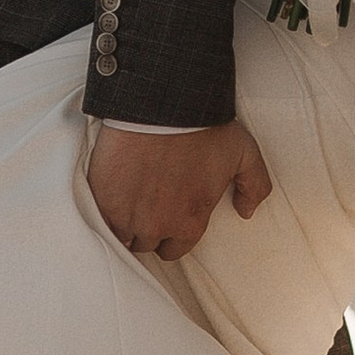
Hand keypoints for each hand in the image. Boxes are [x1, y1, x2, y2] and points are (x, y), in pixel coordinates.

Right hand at [88, 119, 271, 261]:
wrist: (163, 105)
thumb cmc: (204, 127)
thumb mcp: (244, 154)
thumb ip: (255, 187)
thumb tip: (247, 211)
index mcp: (190, 222)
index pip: (174, 249)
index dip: (170, 233)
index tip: (166, 214)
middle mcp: (158, 227)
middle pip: (146, 243)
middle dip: (147, 228)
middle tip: (145, 203)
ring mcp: (127, 216)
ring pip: (121, 236)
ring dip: (123, 223)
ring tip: (124, 202)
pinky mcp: (102, 199)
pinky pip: (99, 221)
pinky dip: (103, 212)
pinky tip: (107, 197)